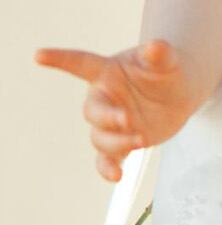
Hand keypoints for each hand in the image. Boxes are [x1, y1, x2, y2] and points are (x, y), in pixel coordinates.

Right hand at [34, 39, 196, 180]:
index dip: (60, 59)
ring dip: (117, 142)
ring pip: (100, 137)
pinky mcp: (121, 143)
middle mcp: (104, 98)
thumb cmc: (166, 70)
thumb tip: (156, 47)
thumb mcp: (167, 59)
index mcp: (108, 72)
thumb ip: (160, 54)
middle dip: (107, 117)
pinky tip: (116, 177)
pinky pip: (106, 159)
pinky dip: (108, 169)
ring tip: (142, 139)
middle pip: (92, 110)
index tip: (39, 55)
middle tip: (127, 119)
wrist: (179, 93)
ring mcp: (110, 123)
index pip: (80, 63)